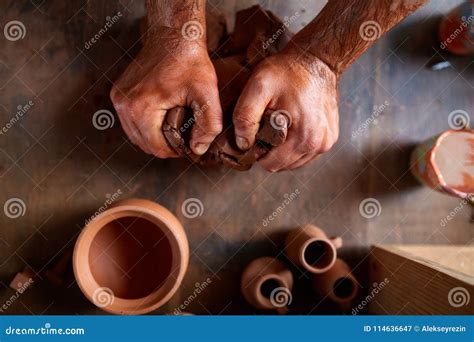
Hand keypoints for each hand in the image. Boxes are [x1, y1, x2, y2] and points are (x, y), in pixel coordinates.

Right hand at [110, 35, 221, 156]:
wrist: (173, 36)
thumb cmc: (191, 63)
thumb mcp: (207, 93)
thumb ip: (209, 125)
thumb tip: (198, 150)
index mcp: (142, 108)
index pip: (156, 148)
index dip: (176, 152)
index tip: (190, 145)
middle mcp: (124, 105)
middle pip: (144, 144)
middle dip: (165, 146)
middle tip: (184, 139)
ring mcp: (119, 98)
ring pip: (135, 135)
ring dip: (154, 137)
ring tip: (175, 131)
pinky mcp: (118, 93)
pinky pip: (130, 122)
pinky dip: (146, 126)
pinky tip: (163, 120)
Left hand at [232, 52, 338, 171]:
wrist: (315, 59)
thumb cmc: (286, 72)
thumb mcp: (258, 86)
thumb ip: (245, 116)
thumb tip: (243, 144)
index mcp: (305, 138)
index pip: (271, 164)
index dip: (257, 151)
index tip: (255, 132)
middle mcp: (320, 144)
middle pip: (283, 165)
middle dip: (269, 150)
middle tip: (265, 126)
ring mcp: (327, 142)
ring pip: (294, 162)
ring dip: (282, 149)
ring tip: (278, 125)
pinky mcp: (330, 138)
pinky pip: (305, 154)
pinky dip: (294, 145)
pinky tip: (290, 126)